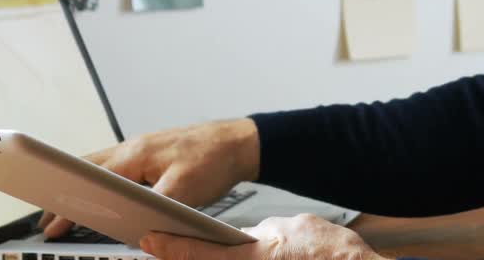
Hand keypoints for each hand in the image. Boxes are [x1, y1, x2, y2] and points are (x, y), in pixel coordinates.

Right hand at [39, 118, 259, 238]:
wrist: (240, 142)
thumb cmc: (215, 160)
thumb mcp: (185, 190)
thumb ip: (156, 207)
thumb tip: (134, 228)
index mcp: (136, 155)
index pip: (91, 179)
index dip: (69, 202)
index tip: (52, 221)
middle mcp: (133, 148)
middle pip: (88, 170)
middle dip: (65, 195)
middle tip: (46, 220)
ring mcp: (142, 149)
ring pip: (101, 167)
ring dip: (82, 188)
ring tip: (65, 211)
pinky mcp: (151, 154)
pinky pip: (117, 167)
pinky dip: (101, 182)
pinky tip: (100, 197)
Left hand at [140, 214, 386, 259]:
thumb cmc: (333, 255)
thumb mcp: (296, 227)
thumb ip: (265, 232)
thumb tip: (250, 236)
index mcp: (251, 259)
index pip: (197, 253)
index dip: (170, 247)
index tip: (150, 240)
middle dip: (181, 257)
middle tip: (159, 248)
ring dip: (206, 258)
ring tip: (189, 250)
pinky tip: (244, 253)